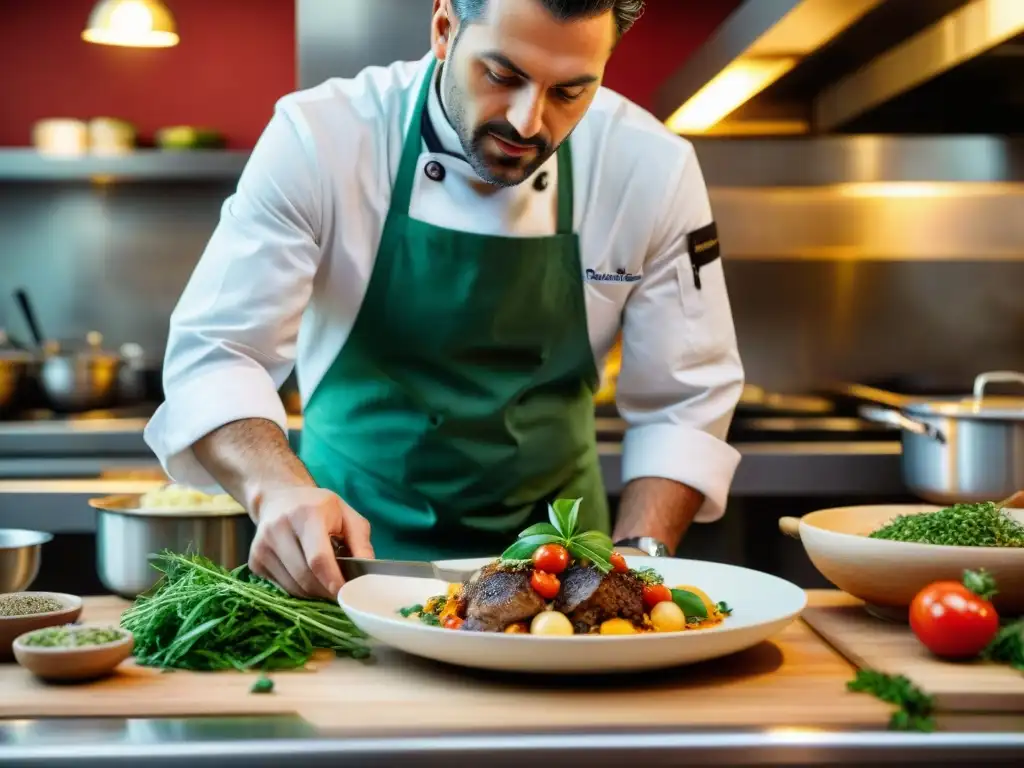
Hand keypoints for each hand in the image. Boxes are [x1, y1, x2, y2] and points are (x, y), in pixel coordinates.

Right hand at [248, 487, 373, 598]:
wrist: (278, 499)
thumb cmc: (318, 507)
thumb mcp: (346, 514)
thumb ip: (360, 541)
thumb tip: (367, 571)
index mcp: (306, 514)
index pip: (317, 557)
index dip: (332, 579)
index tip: (346, 593)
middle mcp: (279, 529)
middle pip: (304, 576)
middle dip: (325, 590)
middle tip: (340, 592)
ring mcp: (262, 546)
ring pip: (292, 586)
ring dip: (313, 592)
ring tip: (325, 582)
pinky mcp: (255, 561)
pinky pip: (281, 587)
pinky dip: (299, 589)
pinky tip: (307, 576)